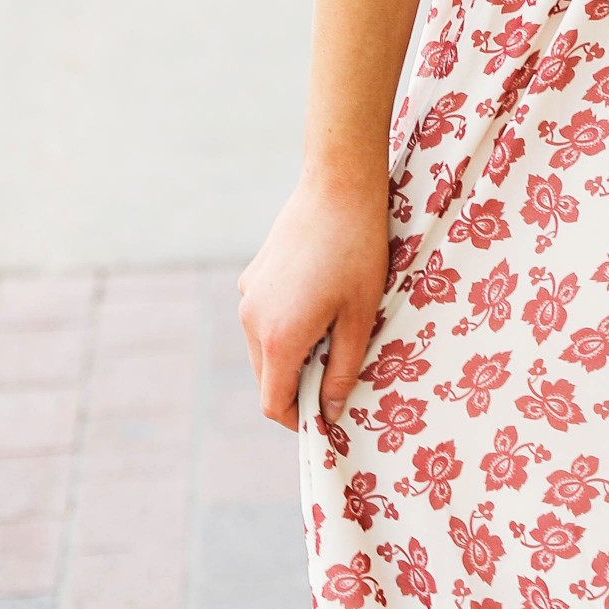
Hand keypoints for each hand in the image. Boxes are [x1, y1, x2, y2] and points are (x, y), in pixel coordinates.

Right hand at [238, 171, 389, 431]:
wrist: (337, 189)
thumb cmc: (358, 254)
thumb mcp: (361, 319)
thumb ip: (344, 371)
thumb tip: (332, 410)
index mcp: (278, 338)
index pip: (274, 403)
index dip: (300, 419)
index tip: (327, 417)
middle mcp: (251, 320)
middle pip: (268, 377)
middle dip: (300, 385)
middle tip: (340, 371)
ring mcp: (247, 297)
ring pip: (265, 348)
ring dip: (294, 354)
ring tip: (335, 329)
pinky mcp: (252, 277)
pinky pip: (264, 318)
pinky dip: (287, 326)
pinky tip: (321, 300)